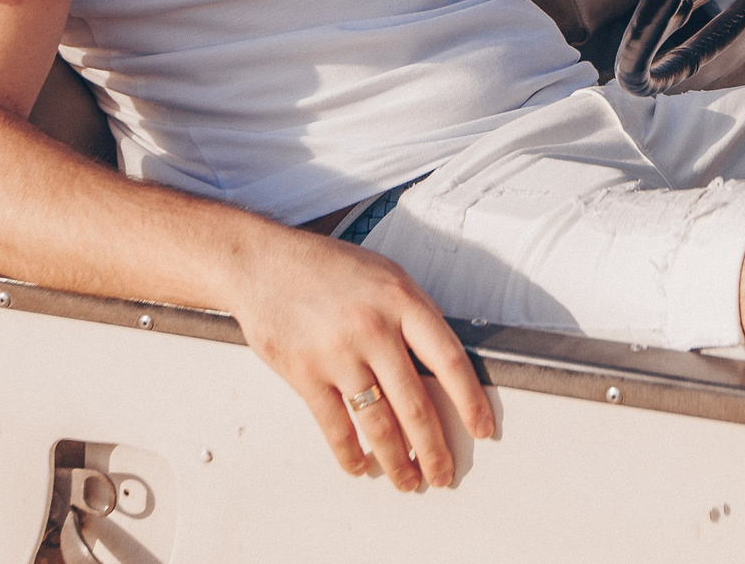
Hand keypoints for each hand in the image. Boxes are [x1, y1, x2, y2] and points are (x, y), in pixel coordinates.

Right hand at [227, 227, 493, 491]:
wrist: (262, 263)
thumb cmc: (327, 267)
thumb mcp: (385, 275)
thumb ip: (414, 315)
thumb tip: (442, 363)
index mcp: (401, 301)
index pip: (449, 360)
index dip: (470, 400)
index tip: (482, 428)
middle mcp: (373, 329)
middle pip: (416, 404)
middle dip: (434, 449)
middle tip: (443, 474)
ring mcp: (338, 354)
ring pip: (379, 424)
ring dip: (397, 461)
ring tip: (408, 481)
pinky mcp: (305, 374)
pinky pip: (336, 426)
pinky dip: (350, 454)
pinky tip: (361, 466)